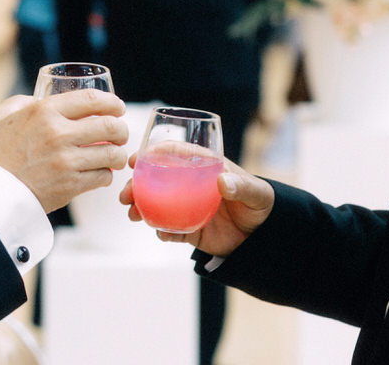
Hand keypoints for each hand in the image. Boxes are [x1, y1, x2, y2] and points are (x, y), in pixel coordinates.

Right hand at [0, 89, 128, 212]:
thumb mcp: (0, 115)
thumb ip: (24, 103)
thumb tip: (43, 100)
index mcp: (44, 111)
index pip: (92, 99)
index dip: (112, 102)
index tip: (118, 107)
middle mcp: (59, 134)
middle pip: (109, 126)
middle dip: (121, 129)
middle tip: (120, 133)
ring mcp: (66, 161)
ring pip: (111, 154)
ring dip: (117, 154)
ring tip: (114, 155)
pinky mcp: (69, 186)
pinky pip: (102, 177)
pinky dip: (105, 175)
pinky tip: (98, 173)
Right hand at [119, 153, 273, 256]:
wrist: (263, 236)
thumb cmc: (260, 203)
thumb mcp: (256, 193)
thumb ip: (241, 186)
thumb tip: (221, 183)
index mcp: (203, 166)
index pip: (174, 153)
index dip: (152, 153)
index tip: (134, 159)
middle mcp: (190, 184)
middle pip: (156, 179)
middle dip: (136, 184)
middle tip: (125, 193)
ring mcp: (187, 206)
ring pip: (156, 204)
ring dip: (141, 207)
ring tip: (133, 213)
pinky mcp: (190, 229)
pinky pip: (170, 229)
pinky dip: (161, 230)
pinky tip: (159, 232)